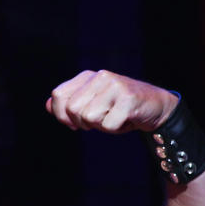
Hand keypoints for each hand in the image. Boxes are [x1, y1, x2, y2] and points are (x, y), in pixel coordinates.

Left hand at [45, 70, 178, 133]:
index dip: (61, 115)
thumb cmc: (120, 108)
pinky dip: (116, 129)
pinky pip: (108, 125)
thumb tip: (48, 105)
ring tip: (114, 118)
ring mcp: (115, 85)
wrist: (156, 107)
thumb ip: (69, 104)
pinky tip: (126, 120)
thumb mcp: (92, 104)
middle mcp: (100, 76)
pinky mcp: (128, 98)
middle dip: (82, 123)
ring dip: (101, 126)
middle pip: (72, 109)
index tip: (75, 123)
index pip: (58, 96)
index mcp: (87, 76)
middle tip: (99, 121)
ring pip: (89, 118)